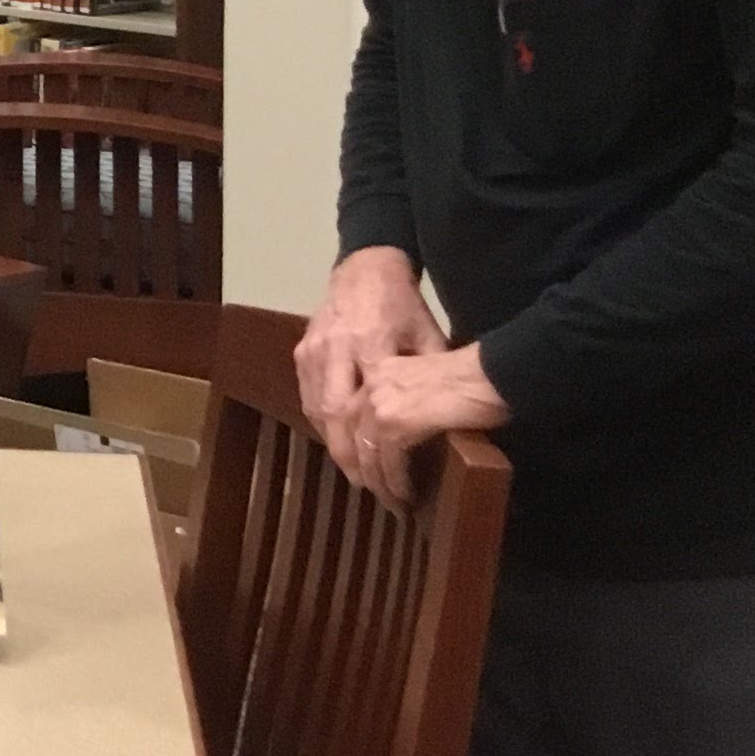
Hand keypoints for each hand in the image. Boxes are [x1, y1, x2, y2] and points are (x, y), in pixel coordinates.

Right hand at [296, 247, 442, 490]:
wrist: (363, 268)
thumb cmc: (402, 304)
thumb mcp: (429, 334)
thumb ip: (431, 374)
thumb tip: (452, 420)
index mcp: (370, 345)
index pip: (369, 411)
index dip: (380, 451)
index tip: (395, 479)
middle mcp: (335, 350)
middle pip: (334, 419)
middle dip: (350, 459)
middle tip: (370, 487)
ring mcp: (313, 350)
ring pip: (316, 412)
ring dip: (335, 446)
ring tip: (356, 473)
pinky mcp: (302, 351)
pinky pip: (307, 398)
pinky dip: (323, 425)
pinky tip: (340, 441)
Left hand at [352, 344, 509, 504]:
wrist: (497, 372)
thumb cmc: (476, 377)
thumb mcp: (428, 384)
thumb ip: (407, 400)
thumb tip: (400, 436)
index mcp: (379, 370)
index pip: (350, 413)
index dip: (353, 444)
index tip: (363, 468)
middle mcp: (372, 384)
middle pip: (350, 435)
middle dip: (360, 468)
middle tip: (374, 491)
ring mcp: (380, 403)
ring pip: (368, 454)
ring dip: (380, 484)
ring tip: (394, 503)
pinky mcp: (396, 422)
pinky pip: (389, 462)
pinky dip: (397, 483)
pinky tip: (407, 496)